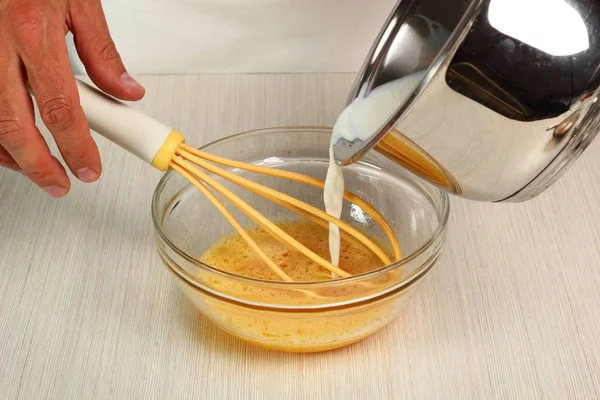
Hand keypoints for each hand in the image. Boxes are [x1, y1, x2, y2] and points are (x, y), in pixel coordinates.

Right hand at [0, 0, 144, 196]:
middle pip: (13, 123)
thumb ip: (102, 51)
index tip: (89, 168)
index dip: (76, 146)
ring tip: (39, 169)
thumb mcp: (79, 0)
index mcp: (30, 29)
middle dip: (38, 164)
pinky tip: (12, 143)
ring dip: (12, 155)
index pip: (60, 106)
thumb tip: (127, 91)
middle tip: (60, 184)